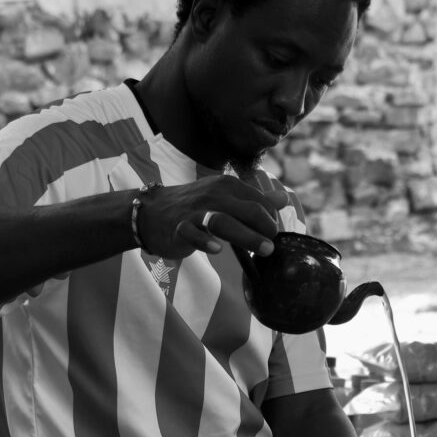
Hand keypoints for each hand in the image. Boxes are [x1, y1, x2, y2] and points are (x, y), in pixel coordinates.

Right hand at [136, 174, 288, 259]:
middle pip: (247, 210)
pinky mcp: (180, 228)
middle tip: (273, 246)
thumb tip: (284, 200)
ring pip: (224, 221)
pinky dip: (205, 241)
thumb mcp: (226, 198)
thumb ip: (255, 200)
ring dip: (247, 236)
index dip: (270, 220)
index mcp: (228, 185)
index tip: (272, 236)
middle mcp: (214, 195)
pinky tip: (217, 250)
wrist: (152, 212)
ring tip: (264, 250)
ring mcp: (196, 211)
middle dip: (266, 228)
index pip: (259, 201)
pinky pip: (193, 234)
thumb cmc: (195, 207)